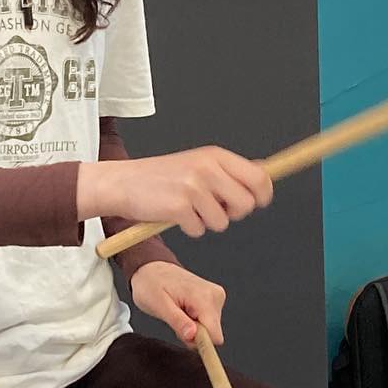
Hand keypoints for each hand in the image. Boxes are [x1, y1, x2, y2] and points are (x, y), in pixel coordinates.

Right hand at [77, 146, 272, 237]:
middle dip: (234, 213)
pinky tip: (175, 215)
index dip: (262, 196)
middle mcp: (207, 168)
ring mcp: (193, 187)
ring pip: (223, 222)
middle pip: (246, 204)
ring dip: (207, 222)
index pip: (260, 177)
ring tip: (189, 209)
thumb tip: (264, 173)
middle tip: (214, 208)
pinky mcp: (178, 207)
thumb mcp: (198, 163)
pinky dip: (189, 228)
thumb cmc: (161, 177)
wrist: (123, 182)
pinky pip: (199, 230)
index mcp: (215, 156)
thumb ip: (229, 170)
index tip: (256, 202)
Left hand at [130, 261, 226, 345]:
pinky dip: (194, 321)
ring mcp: (216, 297)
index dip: (198, 341)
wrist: (152, 268)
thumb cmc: (152, 284)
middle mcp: (215, 296)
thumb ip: (177, 321)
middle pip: (212, 334)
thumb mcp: (158, 305)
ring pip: (210, 329)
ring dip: (193, 327)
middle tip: (176, 319)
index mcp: (204, 297)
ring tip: (177, 312)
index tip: (183, 335)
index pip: (215, 335)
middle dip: (193, 333)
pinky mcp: (213, 300)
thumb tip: (193, 336)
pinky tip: (183, 309)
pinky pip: (208, 322)